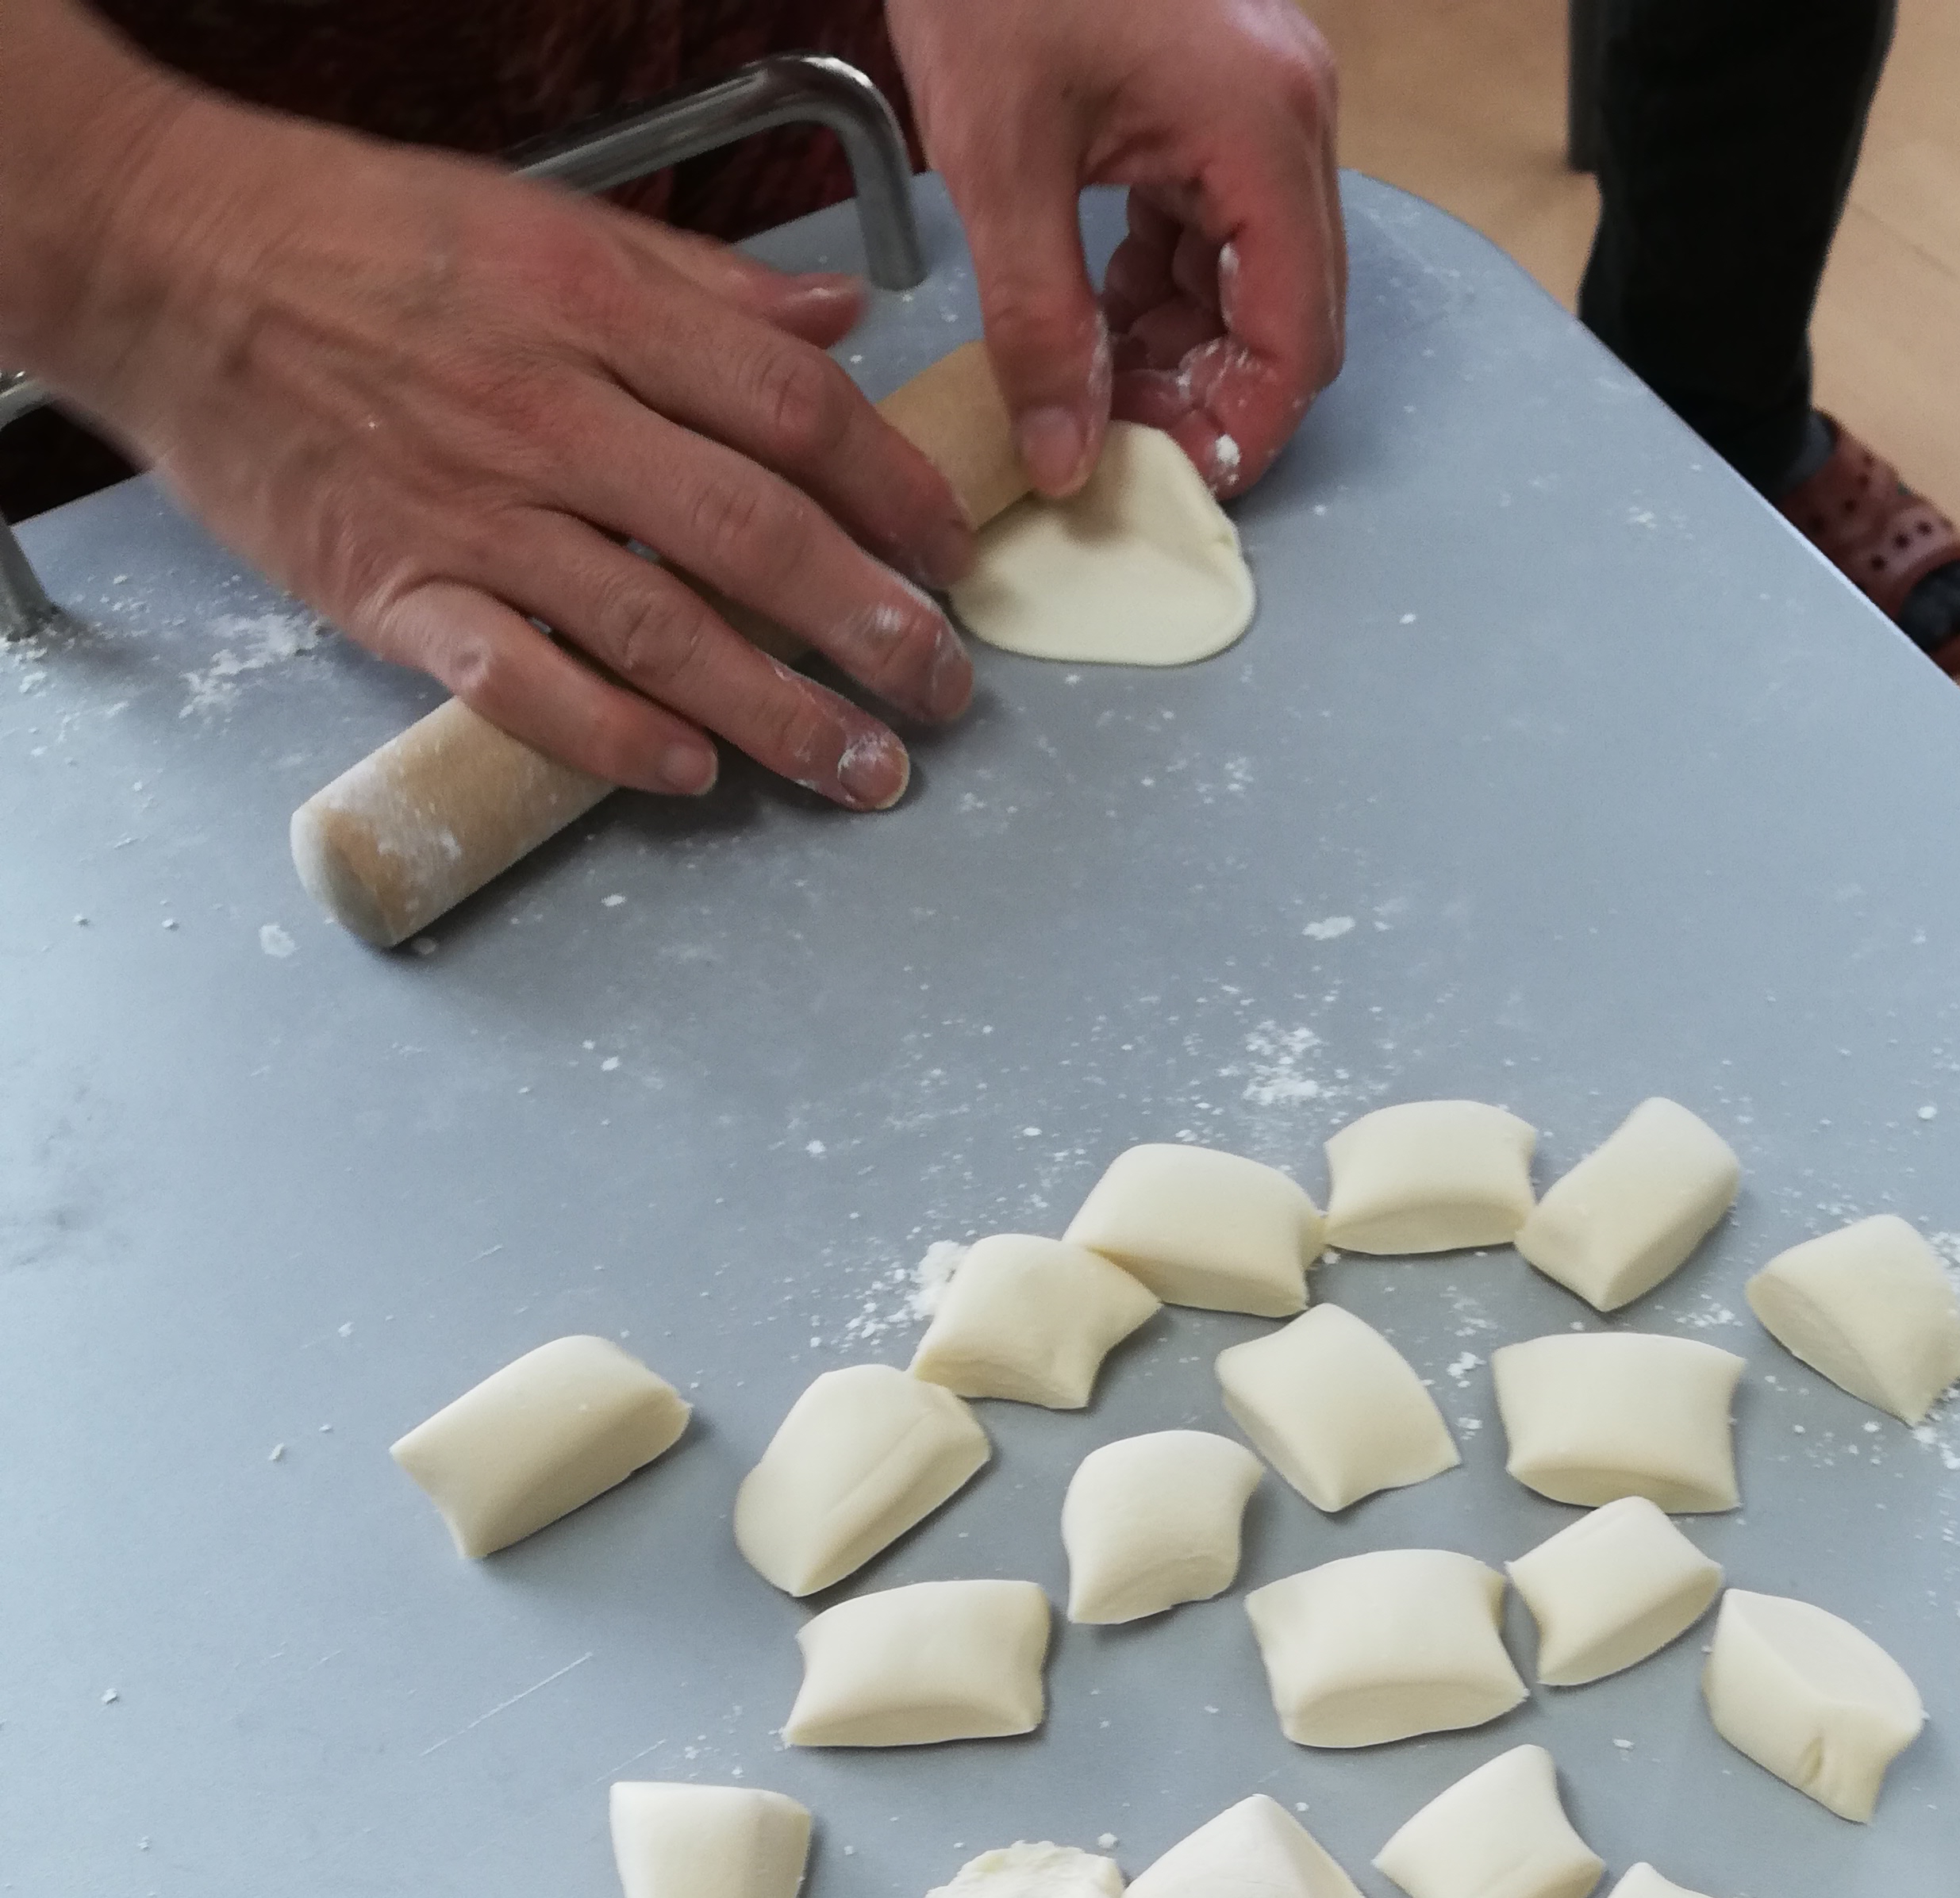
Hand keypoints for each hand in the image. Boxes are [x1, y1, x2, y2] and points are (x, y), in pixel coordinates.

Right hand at [35, 59, 977, 802]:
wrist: (163, 259)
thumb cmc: (356, 237)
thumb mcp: (544, 219)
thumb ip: (701, 287)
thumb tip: (839, 322)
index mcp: (597, 307)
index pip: (792, 413)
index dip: (893, 493)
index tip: (951, 557)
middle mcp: (551, 412)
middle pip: (754, 535)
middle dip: (871, 626)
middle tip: (945, 693)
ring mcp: (474, 510)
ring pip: (662, 628)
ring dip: (782, 713)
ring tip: (864, 770)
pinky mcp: (398, 590)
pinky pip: (524, 680)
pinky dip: (615, 734)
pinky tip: (693, 771)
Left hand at [890, 0, 1343, 501]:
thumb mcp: (1000, 160)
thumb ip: (1039, 325)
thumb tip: (1063, 459)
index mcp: (1264, 130)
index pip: (1297, 339)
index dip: (1240, 431)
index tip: (1165, 481)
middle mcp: (1290, 118)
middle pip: (1289, 314)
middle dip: (1210, 395)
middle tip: (1116, 444)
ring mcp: (1262, 101)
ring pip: (1253, 277)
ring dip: (1184, 347)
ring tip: (1094, 387)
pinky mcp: (1217, 93)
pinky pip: (1216, 224)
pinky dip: (1165, 286)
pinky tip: (1095, 313)